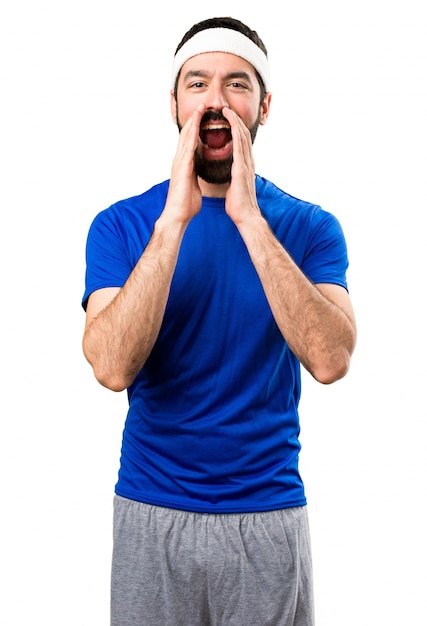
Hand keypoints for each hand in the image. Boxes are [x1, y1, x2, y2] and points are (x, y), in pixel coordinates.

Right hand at [164, 103, 205, 223]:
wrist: (178, 214)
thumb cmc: (186, 203)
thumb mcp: (193, 184)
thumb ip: (194, 175)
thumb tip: (196, 172)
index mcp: (184, 164)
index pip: (190, 141)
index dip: (196, 127)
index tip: (203, 116)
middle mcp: (180, 160)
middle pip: (187, 134)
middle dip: (194, 119)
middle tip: (202, 104)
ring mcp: (180, 162)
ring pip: (186, 137)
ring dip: (193, 121)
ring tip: (200, 108)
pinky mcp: (182, 167)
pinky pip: (188, 147)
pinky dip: (192, 135)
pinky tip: (197, 125)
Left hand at [222, 106, 260, 224]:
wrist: (245, 215)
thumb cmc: (239, 204)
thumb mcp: (235, 185)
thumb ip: (235, 176)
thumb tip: (231, 174)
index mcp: (245, 165)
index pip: (241, 142)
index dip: (235, 128)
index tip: (227, 118)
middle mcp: (248, 162)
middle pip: (243, 135)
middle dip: (235, 120)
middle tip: (227, 108)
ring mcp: (246, 164)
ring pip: (242, 136)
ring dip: (235, 121)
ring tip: (227, 110)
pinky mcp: (242, 168)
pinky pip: (239, 146)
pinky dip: (235, 132)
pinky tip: (231, 123)